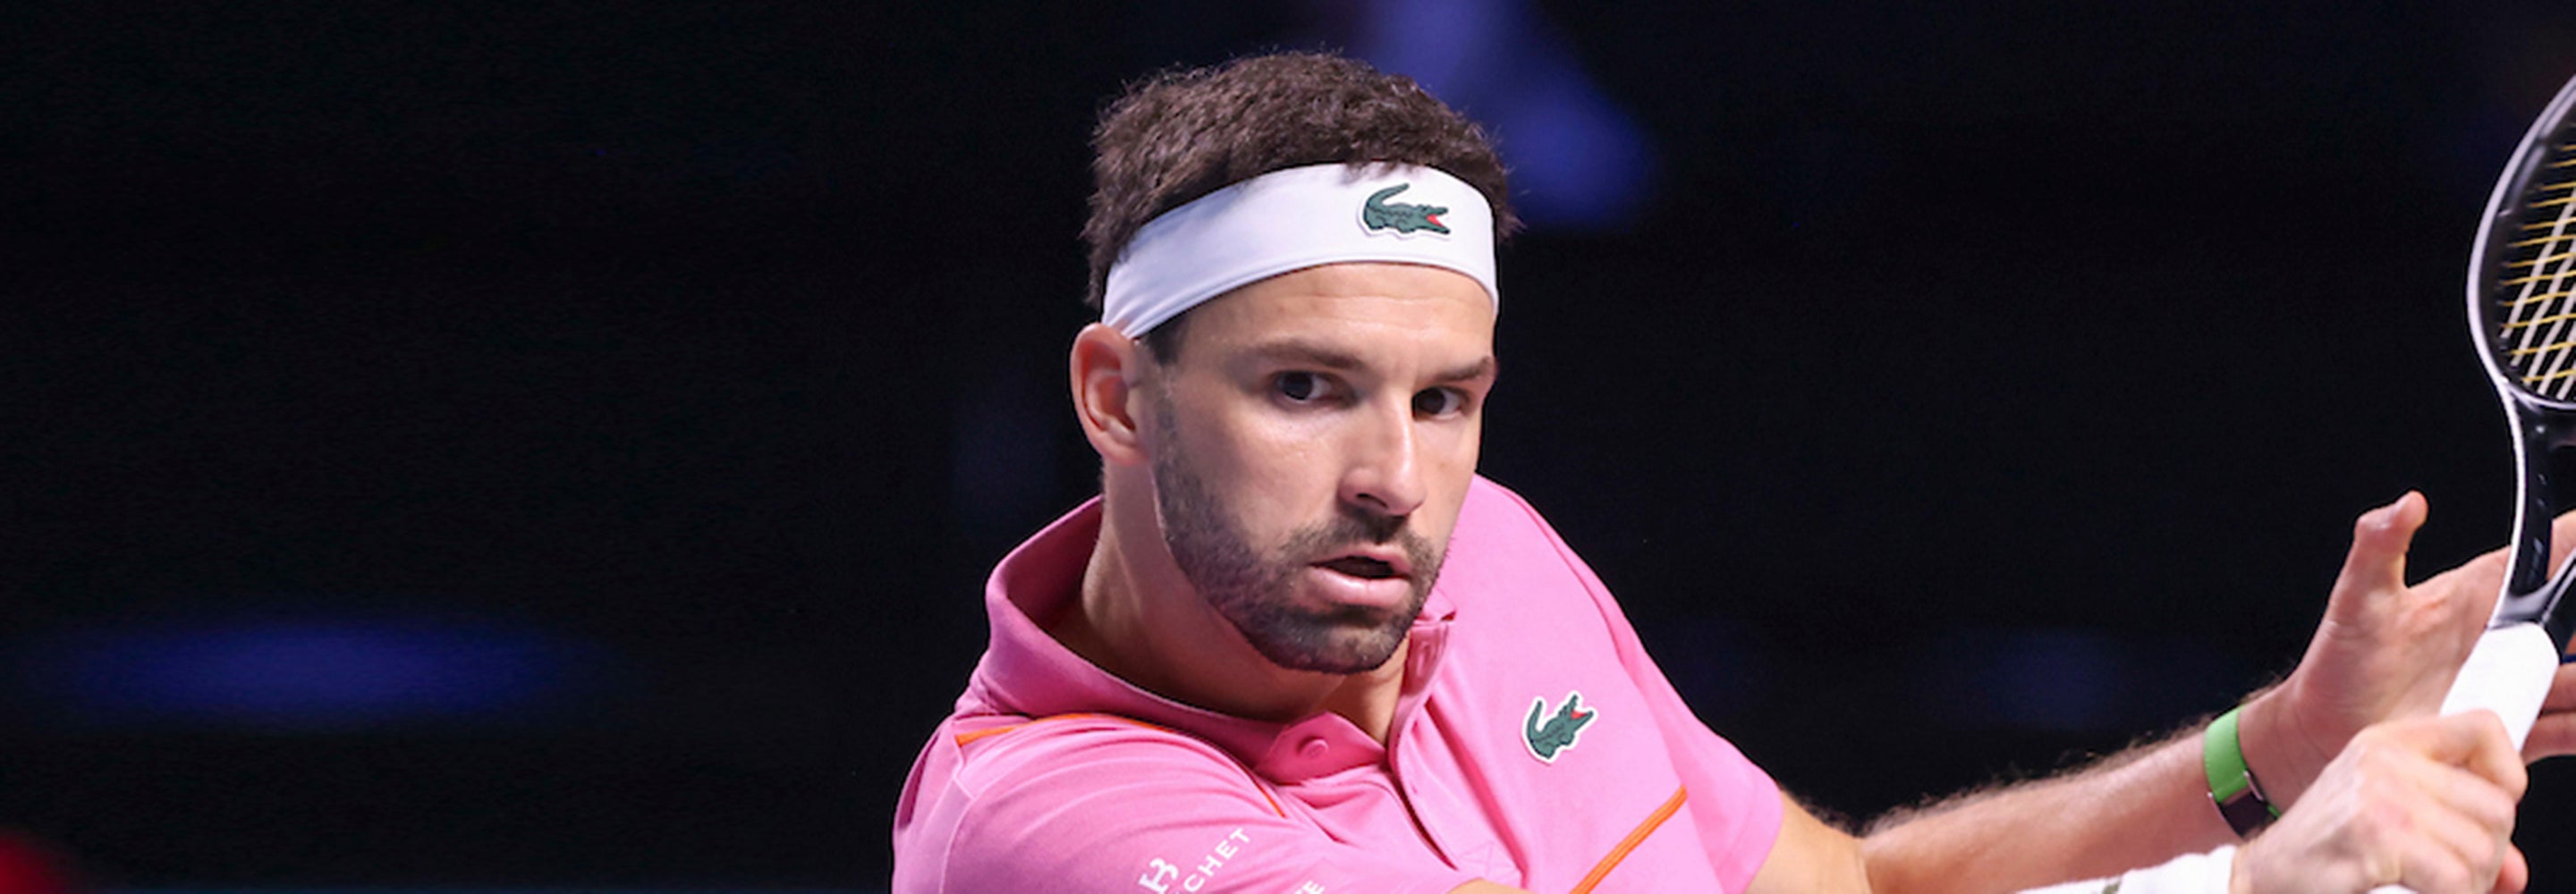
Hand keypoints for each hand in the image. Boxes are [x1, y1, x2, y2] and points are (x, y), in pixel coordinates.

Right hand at [2232, 712, 2527, 893]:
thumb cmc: (2320, 853)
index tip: (2486, 815)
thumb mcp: (2386, 819)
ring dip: (2469, 884)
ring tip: (2428, 886)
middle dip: (2487, 855)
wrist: (2261, 879)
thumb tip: (2517, 873)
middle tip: (2453, 875)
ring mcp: (2379, 794)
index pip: (2484, 728)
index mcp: (2387, 742)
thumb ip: (2451, 831)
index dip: (2506, 776)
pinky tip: (2416, 893)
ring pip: (2482, 849)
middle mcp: (2384, 758)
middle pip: (2496, 807)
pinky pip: (2455, 878)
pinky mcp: (2376, 835)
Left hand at [2243, 494, 2575, 807]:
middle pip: (2572, 621)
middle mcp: (2504, 637)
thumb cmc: (2339, 663)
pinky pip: (2565, 726)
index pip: (2549, 555)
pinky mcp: (2511, 728)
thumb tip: (2405, 504)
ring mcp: (2511, 683)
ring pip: (2575, 676)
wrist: (2324, 733)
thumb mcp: (2358, 601)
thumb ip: (2379, 549)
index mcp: (2480, 593)